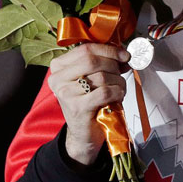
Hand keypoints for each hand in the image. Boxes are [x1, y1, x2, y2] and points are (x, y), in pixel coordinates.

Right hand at [47, 43, 129, 165]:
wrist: (84, 132)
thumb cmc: (91, 102)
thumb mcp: (93, 78)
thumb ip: (104, 63)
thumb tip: (124, 55)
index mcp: (59, 67)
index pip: (85, 49)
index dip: (109, 50)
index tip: (124, 55)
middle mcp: (58, 78)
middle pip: (92, 60)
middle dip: (114, 66)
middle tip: (122, 74)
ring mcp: (65, 93)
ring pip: (101, 76)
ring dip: (118, 82)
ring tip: (118, 90)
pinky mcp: (77, 107)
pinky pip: (105, 92)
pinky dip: (117, 93)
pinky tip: (116, 98)